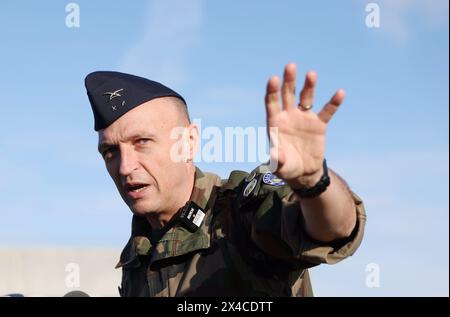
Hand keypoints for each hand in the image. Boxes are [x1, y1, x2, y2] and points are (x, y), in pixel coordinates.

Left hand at [265, 63, 344, 187]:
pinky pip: (327, 111)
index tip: (273, 79)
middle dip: (289, 80)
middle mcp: (289, 116)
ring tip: (311, 74)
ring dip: (309, 86)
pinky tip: (339, 93)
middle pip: (287, 94)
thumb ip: (277, 160)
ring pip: (306, 98)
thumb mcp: (280, 166)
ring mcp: (304, 118)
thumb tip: (274, 156)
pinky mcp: (319, 124)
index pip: (272, 103)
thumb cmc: (287, 167)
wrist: (304, 172)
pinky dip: (333, 103)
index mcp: (275, 123)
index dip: (272, 91)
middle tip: (290, 66)